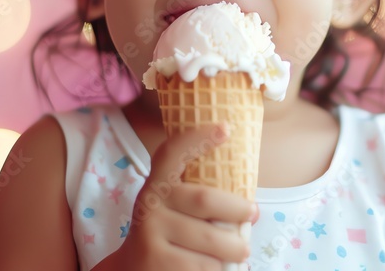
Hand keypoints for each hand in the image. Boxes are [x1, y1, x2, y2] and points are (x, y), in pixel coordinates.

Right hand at [107, 122, 257, 270]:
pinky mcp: (158, 263)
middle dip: (238, 209)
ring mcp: (150, 235)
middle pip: (205, 200)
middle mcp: (149, 205)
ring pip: (211, 239)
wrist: (132, 270)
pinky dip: (218, 268)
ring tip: (241, 250)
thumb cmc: (166, 235)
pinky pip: (205, 265)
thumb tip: (247, 203)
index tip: (225, 128)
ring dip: (234, 247)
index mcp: (156, 186)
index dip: (197, 138)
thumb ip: (194, 197)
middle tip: (253, 214)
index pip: (171, 154)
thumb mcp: (170, 209)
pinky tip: (216, 266)